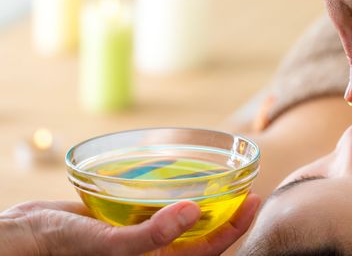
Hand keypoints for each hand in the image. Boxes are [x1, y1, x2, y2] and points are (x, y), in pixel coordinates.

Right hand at [0, 194, 259, 255]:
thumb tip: (193, 213)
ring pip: (182, 218)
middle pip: (201, 234)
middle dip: (227, 214)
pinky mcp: (127, 217)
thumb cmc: (62, 248)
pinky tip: (181, 176)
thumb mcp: (109, 245)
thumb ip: (151, 235)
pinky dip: (174, 193)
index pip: (207, 250)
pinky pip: (159, 205)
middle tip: (247, 188)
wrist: (25, 235)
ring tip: (222, 181)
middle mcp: (153, 251)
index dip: (233, 228)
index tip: (253, 201)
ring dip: (204, 202)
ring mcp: (141, 233)